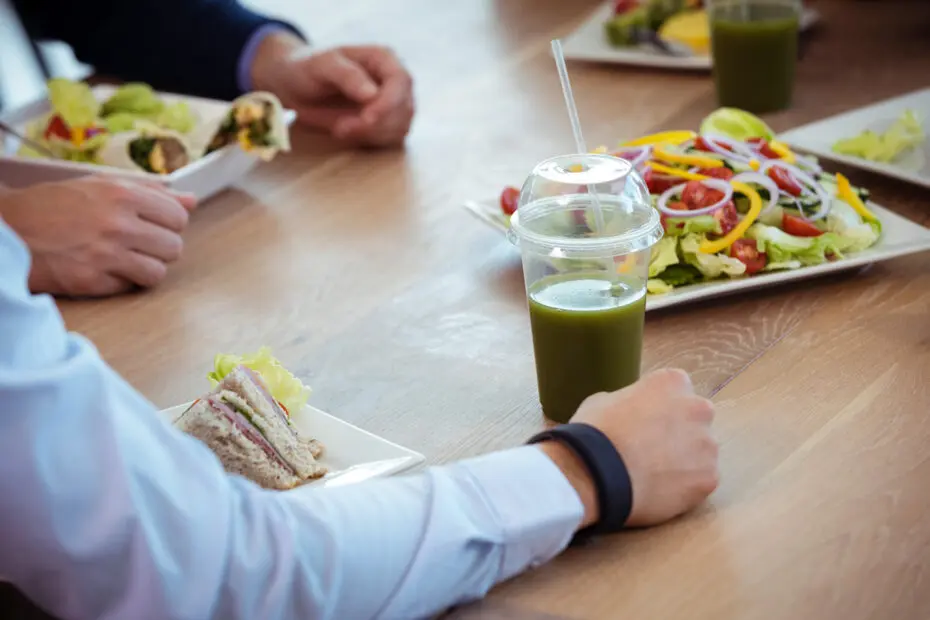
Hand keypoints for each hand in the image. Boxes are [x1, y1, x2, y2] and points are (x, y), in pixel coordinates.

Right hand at [0, 177, 196, 297]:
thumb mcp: (99, 186)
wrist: (9, 229)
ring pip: (158, 272)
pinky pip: (130, 287)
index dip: (170, 224)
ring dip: (145, 268)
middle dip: (160, 247)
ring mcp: (106, 255)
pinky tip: (104, 268)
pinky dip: (121, 281)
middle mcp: (118, 224)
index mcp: (122, 194)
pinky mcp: (92, 281)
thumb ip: (149, 193)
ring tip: (126, 259)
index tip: (156, 226)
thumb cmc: (53, 205)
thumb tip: (191, 201)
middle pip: (174, 247)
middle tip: (139, 244)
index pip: (178, 217)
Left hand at [251, 34, 414, 146]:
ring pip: (399, 127)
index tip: (367, 118)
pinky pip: (390, 139)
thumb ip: (346, 75)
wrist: (296, 86)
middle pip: (404, 108)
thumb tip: (372, 94)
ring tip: (340, 128)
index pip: (401, 81)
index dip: (389, 103)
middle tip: (341, 128)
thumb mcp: (321, 65)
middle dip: (376, 124)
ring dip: (371, 135)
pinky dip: (370, 141)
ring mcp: (393, 103)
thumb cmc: (307, 68)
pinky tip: (347, 132)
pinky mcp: (386, 124)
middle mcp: (394, 80)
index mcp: (384, 58)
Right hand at [542, 369, 718, 528]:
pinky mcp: (709, 478)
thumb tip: (632, 413)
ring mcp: (708, 445)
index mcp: (673, 382)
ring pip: (700, 453)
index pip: (675, 389)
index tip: (645, 421)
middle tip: (651, 449)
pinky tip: (658, 491)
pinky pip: (699, 482)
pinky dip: (684, 488)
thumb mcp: (604, 400)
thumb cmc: (596, 431)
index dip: (659, 407)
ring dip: (684, 461)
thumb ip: (630, 402)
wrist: (598, 473)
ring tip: (652, 476)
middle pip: (695, 419)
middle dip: (679, 432)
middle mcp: (699, 408)